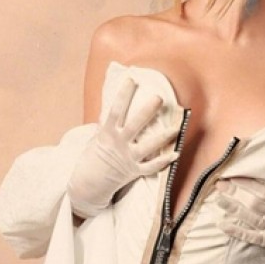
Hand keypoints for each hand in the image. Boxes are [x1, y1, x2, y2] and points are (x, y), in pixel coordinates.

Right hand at [68, 77, 178, 217]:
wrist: (88, 184)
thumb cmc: (93, 157)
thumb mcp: (96, 137)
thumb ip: (107, 122)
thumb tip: (113, 103)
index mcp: (107, 133)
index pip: (116, 110)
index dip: (123, 94)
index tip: (131, 79)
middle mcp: (119, 144)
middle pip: (135, 125)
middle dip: (147, 111)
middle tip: (159, 98)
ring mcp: (127, 158)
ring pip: (148, 147)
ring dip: (163, 137)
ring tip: (176, 128)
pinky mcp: (134, 172)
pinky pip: (151, 168)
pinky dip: (163, 162)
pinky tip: (176, 153)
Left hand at [216, 177, 264, 263]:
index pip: (262, 191)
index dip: (246, 183)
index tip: (233, 175)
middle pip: (251, 203)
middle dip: (234, 193)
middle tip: (219, 184)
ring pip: (248, 218)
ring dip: (231, 208)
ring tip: (218, 199)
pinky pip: (250, 236)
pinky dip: (235, 230)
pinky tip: (222, 224)